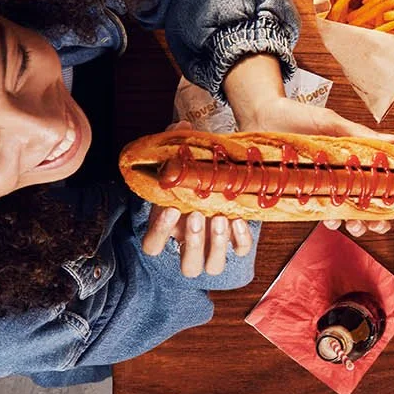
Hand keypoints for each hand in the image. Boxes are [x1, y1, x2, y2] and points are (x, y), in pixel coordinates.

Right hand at [139, 123, 253, 275]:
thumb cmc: (194, 174)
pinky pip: (240, 250)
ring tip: (220, 218)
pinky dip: (241, 239)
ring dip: (217, 245)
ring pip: (213, 266)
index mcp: (169, 229)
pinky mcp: (237, 241)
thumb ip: (177, 145)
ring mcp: (215, 246)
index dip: (159, 233)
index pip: (152, 246)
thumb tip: (180, 126)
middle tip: (197, 215)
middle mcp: (190, 244)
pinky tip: (241, 219)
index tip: (170, 209)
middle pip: (188, 266)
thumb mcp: (183, 160)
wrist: (221, 178)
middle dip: (192, 243)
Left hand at [230, 96, 393, 236]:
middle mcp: (344, 173)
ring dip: (357, 224)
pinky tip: (331, 221)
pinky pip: (320, 211)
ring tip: (357, 227)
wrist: (260, 116)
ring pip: (348, 212)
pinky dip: (328, 219)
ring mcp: (325, 184)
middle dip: (379, 219)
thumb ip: (361, 134)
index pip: (385, 182)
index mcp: (357, 157)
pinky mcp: (304, 191)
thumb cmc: (297, 115)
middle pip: (370, 203)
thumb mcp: (332, 122)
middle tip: (380, 225)